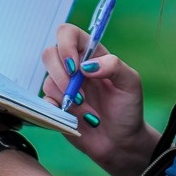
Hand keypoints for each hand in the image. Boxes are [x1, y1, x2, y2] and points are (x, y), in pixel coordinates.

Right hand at [41, 24, 160, 175]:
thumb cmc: (127, 109)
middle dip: (61, 73)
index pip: (68, 34)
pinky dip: (59, 110)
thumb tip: (87, 66)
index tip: (76, 66)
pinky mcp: (56, 107)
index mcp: (91, 54)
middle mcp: (74, 67)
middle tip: (80, 92)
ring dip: (67, 96)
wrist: (121, 141)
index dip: (66, 44)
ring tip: (88, 110)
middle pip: (49, 54)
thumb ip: (114, 66)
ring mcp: (63, 87)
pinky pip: (44, 102)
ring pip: (47, 80)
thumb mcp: (131, 83)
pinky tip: (77, 118)